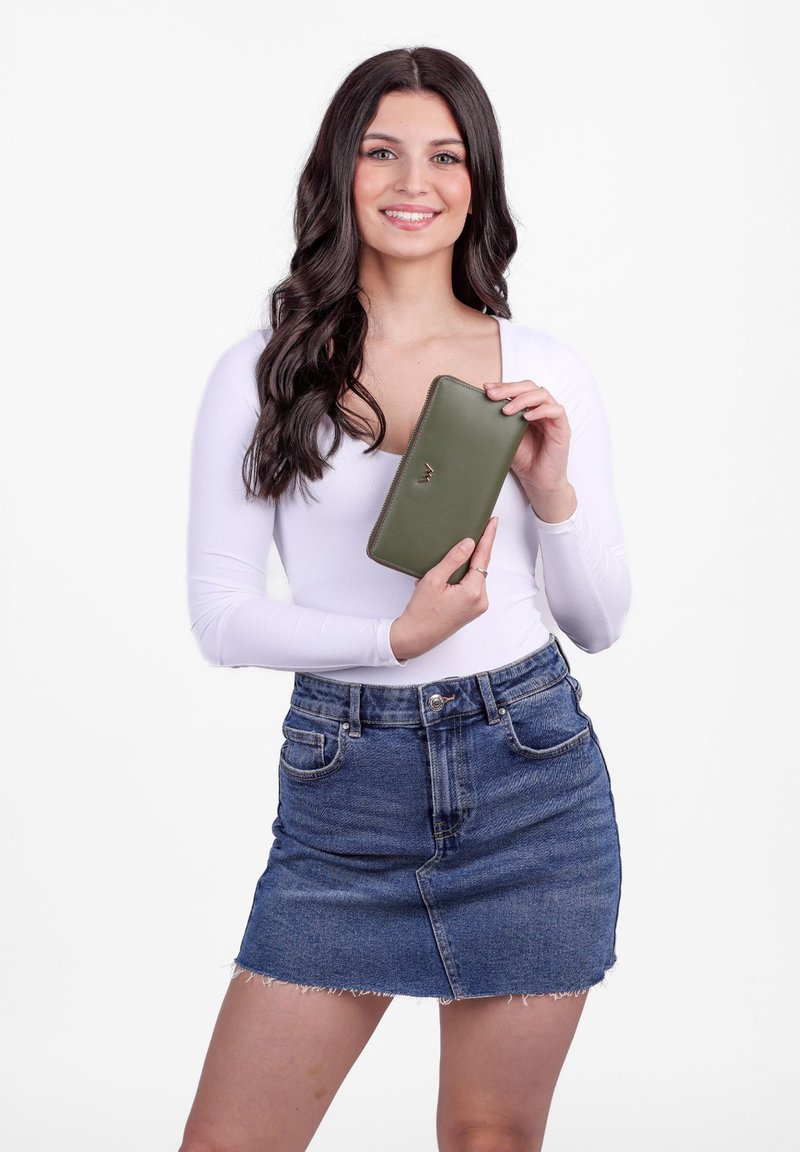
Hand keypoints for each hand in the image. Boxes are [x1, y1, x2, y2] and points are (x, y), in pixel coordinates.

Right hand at [389, 517, 497, 660]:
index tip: (493, 522)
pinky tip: (446, 577)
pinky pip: (471, 586)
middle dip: (474, 551)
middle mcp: (481, 600)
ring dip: (464, 566)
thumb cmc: (421, 611)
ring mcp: (478, 606)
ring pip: (475, 576)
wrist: (416, 636)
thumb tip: (469, 543)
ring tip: (445, 564)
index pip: (483, 557)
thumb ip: (453, 559)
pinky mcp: (473, 610)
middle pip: (480, 566)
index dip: (487, 537)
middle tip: (477, 529)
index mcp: (473, 592)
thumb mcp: (433, 579)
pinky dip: (461, 578)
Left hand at [483, 380, 571, 494]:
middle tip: (493, 395)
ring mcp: (553, 417)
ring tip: (507, 410)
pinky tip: (526, 417)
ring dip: (522, 399)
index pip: (518, 389)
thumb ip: (499, 421)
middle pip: (529, 386)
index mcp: (529, 408)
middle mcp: (542, 409)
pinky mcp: (563, 428)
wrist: (538, 482)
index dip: (503, 386)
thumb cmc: (524, 460)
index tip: (486, 389)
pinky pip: (556, 411)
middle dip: (509, 388)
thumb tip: (480, 407)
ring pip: (542, 394)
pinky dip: (541, 410)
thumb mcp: (506, 437)